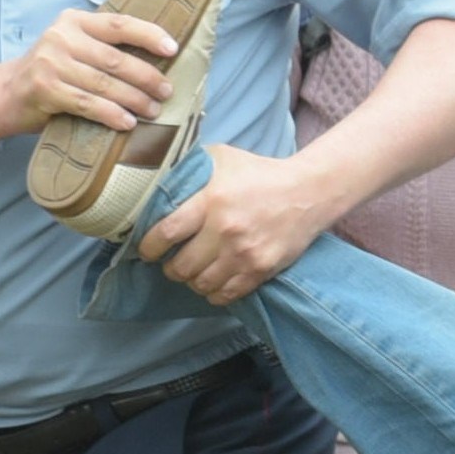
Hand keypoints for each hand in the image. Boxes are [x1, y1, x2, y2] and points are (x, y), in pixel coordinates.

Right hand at [2, 5, 177, 134]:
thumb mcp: (73, 48)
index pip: (119, 24)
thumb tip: (158, 62)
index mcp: (74, 21)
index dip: (149, 35)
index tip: (173, 49)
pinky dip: (111, 115)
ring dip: (135, 99)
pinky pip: (87, 104)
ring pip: (104, 83)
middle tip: (167, 91)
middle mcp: (61, 37)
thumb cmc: (51, 73)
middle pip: (115, 58)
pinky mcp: (44, 89)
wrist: (3, 94)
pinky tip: (127, 123)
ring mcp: (51, 63)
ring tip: (154, 111)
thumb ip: (103, 48)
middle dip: (147, 77)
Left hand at [138, 141, 329, 301]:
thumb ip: (190, 168)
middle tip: (171, 262)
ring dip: (192, 281)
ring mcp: (244, 254)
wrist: (307, 192)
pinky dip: (214, 293)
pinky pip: (226, 295)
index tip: (147, 250)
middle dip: (171, 268)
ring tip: (194, 271)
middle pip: (181, 266)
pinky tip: (213, 283)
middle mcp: (225, 230)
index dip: (149, 247)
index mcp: (211, 200)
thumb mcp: (222, 158)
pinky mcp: (260, 270)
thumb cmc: (260, 173)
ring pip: (201, 284)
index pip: (166, 233)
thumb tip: (159, 179)